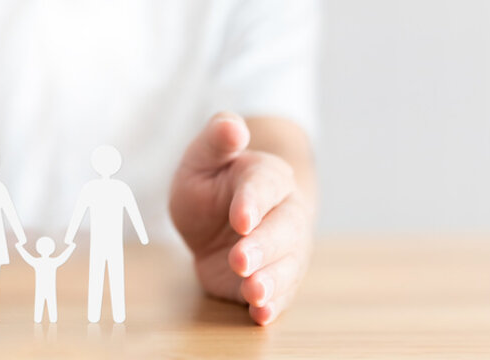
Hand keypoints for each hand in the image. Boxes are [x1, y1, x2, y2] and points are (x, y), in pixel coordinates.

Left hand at [169, 112, 314, 324]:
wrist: (217, 220)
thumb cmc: (211, 184)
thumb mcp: (202, 158)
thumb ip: (217, 140)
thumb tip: (232, 127)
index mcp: (267, 177)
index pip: (264, 188)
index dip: (253, 203)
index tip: (240, 218)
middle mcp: (285, 213)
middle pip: (283, 230)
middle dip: (263, 246)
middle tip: (241, 259)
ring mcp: (285, 249)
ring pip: (286, 265)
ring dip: (271, 280)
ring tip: (254, 292)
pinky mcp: (275, 278)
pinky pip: (280, 293)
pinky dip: (273, 304)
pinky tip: (261, 314)